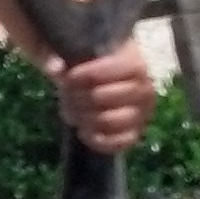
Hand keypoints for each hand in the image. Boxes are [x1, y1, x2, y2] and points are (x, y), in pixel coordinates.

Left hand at [51, 34, 155, 153]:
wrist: (103, 89)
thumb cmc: (89, 68)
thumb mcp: (72, 55)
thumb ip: (59, 55)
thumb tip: (54, 69)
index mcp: (136, 65)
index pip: (121, 68)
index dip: (92, 74)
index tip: (70, 77)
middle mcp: (145, 90)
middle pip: (106, 96)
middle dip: (79, 97)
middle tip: (67, 96)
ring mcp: (141, 115)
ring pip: (109, 120)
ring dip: (84, 118)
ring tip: (72, 112)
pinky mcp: (133, 135)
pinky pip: (118, 143)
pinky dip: (96, 139)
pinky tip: (82, 130)